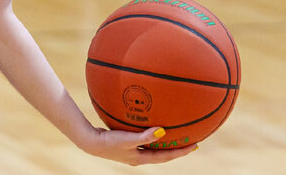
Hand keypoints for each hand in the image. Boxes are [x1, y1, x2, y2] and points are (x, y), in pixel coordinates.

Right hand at [77, 125, 197, 165]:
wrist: (90, 142)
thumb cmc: (108, 141)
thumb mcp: (127, 139)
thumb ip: (144, 136)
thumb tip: (162, 131)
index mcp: (141, 158)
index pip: (166, 157)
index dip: (181, 152)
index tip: (195, 145)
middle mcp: (139, 157)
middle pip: (163, 155)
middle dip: (177, 149)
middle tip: (191, 142)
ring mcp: (133, 152)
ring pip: (155, 149)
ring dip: (166, 144)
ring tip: (177, 135)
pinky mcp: (127, 145)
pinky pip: (146, 142)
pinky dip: (154, 137)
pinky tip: (155, 127)